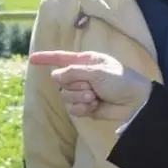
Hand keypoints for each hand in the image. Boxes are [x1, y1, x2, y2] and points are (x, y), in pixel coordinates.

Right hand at [28, 50, 152, 121]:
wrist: (135, 102)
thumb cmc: (120, 80)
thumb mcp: (97, 72)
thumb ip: (73, 72)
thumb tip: (54, 76)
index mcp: (85, 61)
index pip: (61, 58)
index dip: (46, 58)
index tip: (32, 59)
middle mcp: (81, 75)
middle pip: (61, 81)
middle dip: (74, 86)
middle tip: (92, 88)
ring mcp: (82, 91)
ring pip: (66, 96)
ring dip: (79, 98)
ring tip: (95, 97)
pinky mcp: (85, 106)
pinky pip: (73, 109)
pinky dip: (83, 108)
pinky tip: (94, 106)